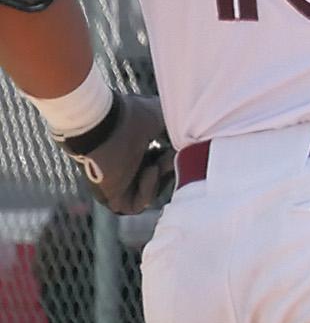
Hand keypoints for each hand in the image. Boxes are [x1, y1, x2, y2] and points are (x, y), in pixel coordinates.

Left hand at [56, 94, 172, 214]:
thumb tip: (194, 137)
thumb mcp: (161, 118)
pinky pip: (136, 206)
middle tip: (171, 155)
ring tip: (160, 162)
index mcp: (136, 151)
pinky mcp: (112, 197)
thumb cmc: (128, 116)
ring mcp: (119, 185)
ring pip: (150, 194)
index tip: (179, 147)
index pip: (162, 164)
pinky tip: (149, 170)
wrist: (101, 122)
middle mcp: (127, 169)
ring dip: (161, 180)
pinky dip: (148, 191)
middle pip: (159, 180)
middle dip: (170, 170)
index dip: (175, 158)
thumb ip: (177, 130)